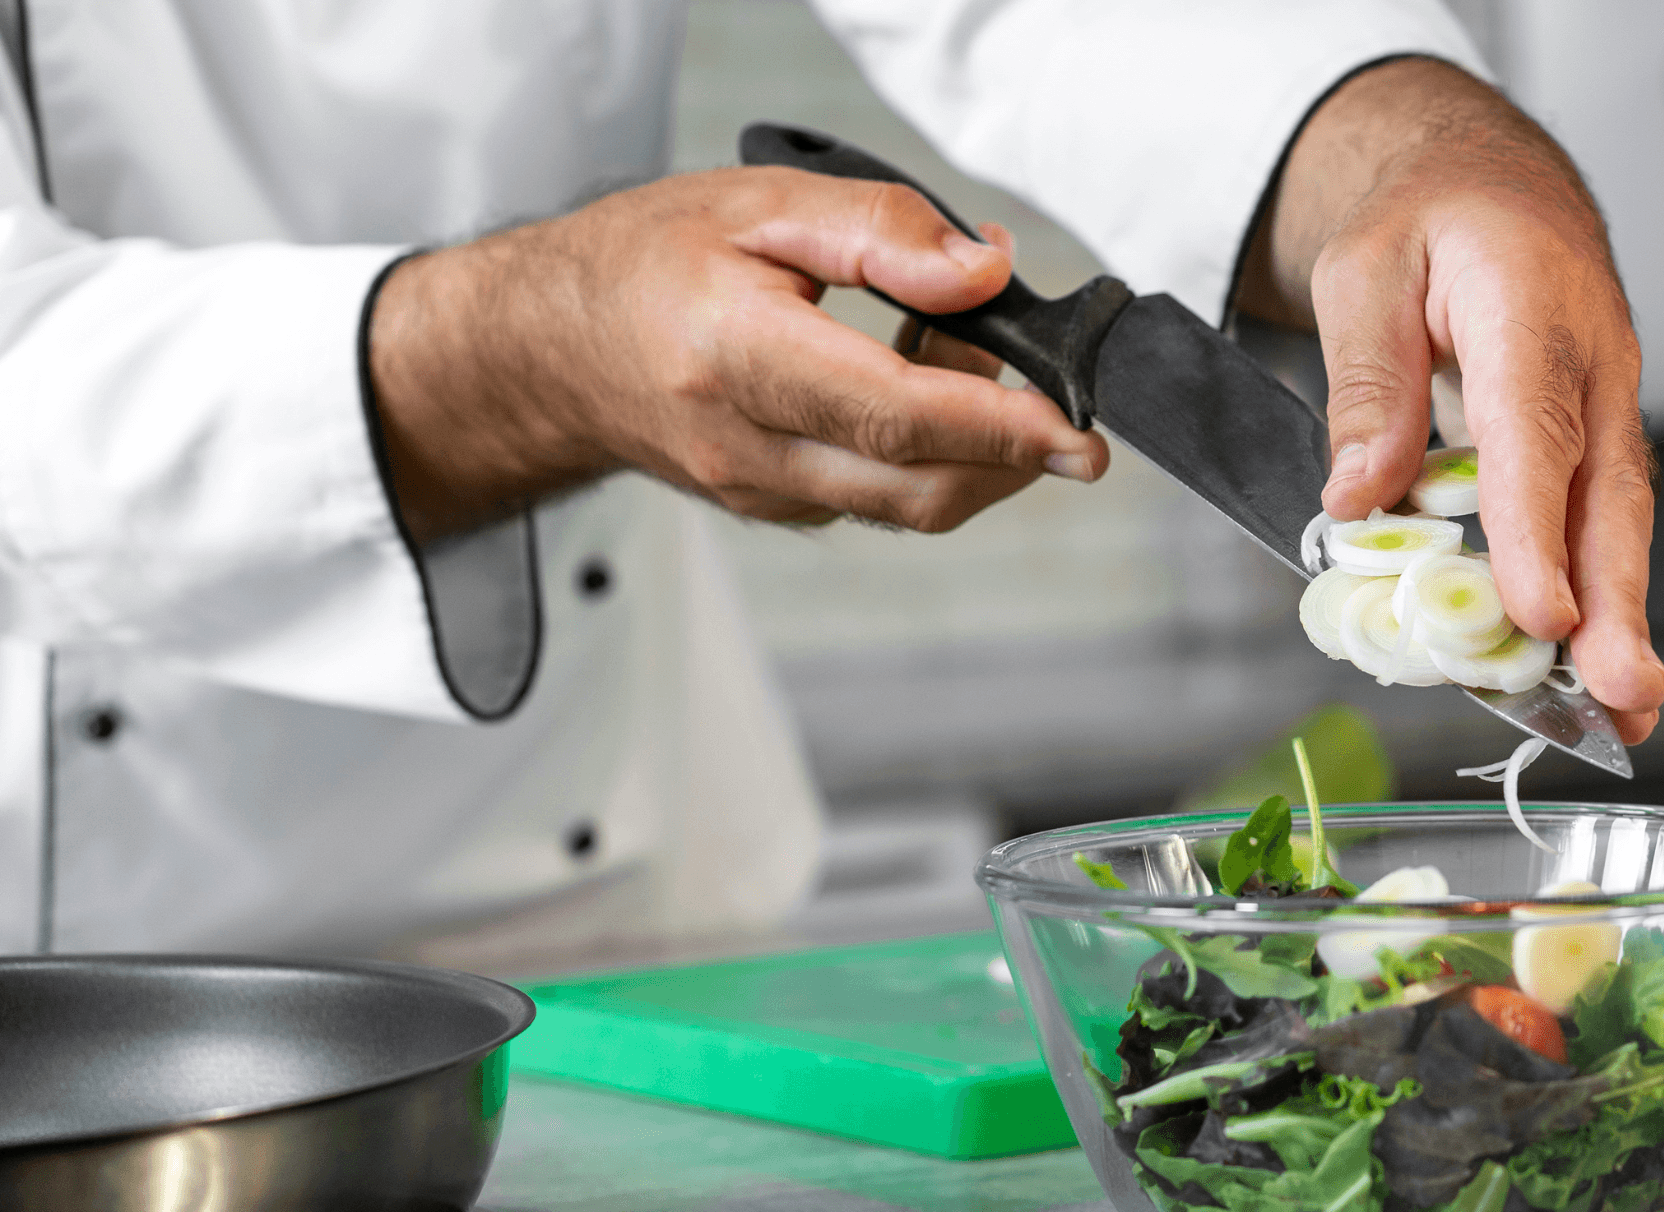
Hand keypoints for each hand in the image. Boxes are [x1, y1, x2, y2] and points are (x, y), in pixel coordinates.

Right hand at [369, 168, 1106, 540]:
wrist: (542, 349)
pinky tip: (911, 384)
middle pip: (919, 486)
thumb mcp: (759, 204)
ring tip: (952, 349)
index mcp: (734, 357)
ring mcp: (759, 494)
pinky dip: (927, 454)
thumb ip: (881, 234)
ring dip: (971, 445)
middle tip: (1046, 382)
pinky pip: (880, 500)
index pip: (894, 416)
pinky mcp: (774, 512)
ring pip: (909, 504)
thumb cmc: (642, 263)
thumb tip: (986, 276)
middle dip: (1012, 450)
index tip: (1078, 433)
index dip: (1001, 428)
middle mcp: (745, 447)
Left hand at [1236, 59, 1663, 745]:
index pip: (1535, 433)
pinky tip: (1588, 672)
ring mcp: (1607, 404)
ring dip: (1625, 621)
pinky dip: (1600, 598)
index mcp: (1530, 306)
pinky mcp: (1598, 440)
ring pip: (1619, 522)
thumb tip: (1357, 495)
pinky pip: (1599, 523)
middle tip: (1622, 693)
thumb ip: (1366, 380)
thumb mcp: (1363, 272)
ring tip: (1622, 715)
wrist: (1488, 184)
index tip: (1542, 615)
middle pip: (1608, 496)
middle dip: (1619, 604)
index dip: (1539, 532)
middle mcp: (1591, 362)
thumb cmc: (1427, 222)